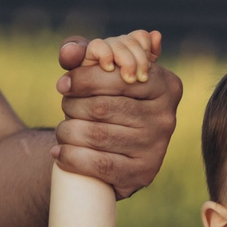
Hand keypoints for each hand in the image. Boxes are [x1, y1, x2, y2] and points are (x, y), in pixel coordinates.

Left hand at [55, 35, 182, 200]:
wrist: (119, 148)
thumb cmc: (108, 98)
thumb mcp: (102, 69)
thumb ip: (82, 52)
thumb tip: (68, 52)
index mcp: (165, 85)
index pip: (118, 77)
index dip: (83, 79)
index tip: (63, 84)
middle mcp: (166, 116)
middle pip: (102, 107)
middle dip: (73, 106)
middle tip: (66, 107)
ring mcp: (156, 148)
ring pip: (96, 135)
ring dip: (68, 132)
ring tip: (63, 130)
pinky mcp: (142, 174)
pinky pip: (99, 164)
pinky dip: (72, 157)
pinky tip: (59, 153)